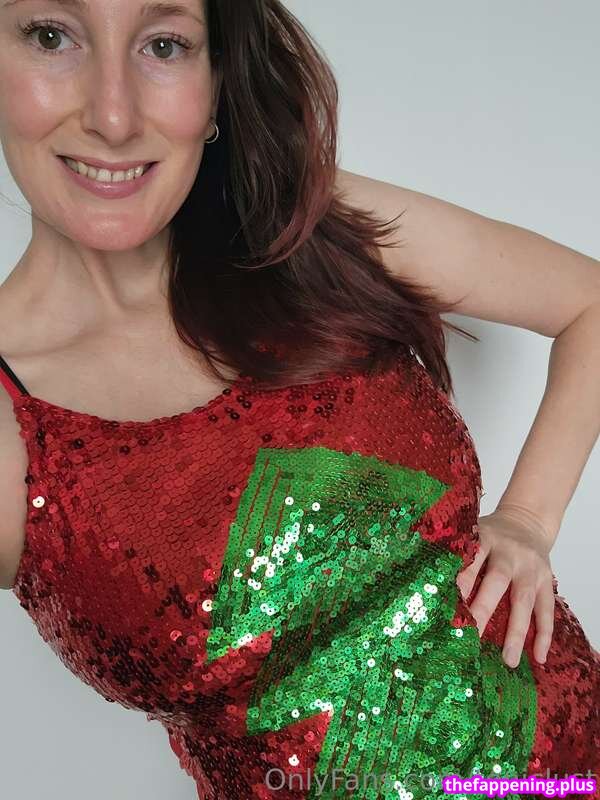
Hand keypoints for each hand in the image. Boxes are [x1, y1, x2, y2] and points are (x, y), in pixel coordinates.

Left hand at [456, 504, 555, 667]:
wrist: (527, 521)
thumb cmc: (492, 535)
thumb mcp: (473, 533)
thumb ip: (456, 554)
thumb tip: (426, 585)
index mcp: (485, 539)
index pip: (471, 560)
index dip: (460, 581)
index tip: (446, 607)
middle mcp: (510, 553)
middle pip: (497, 581)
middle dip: (483, 609)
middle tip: (472, 636)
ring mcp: (531, 568)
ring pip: (524, 601)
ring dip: (516, 632)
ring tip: (509, 661)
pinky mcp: (547, 581)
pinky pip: (547, 610)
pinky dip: (544, 635)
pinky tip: (539, 657)